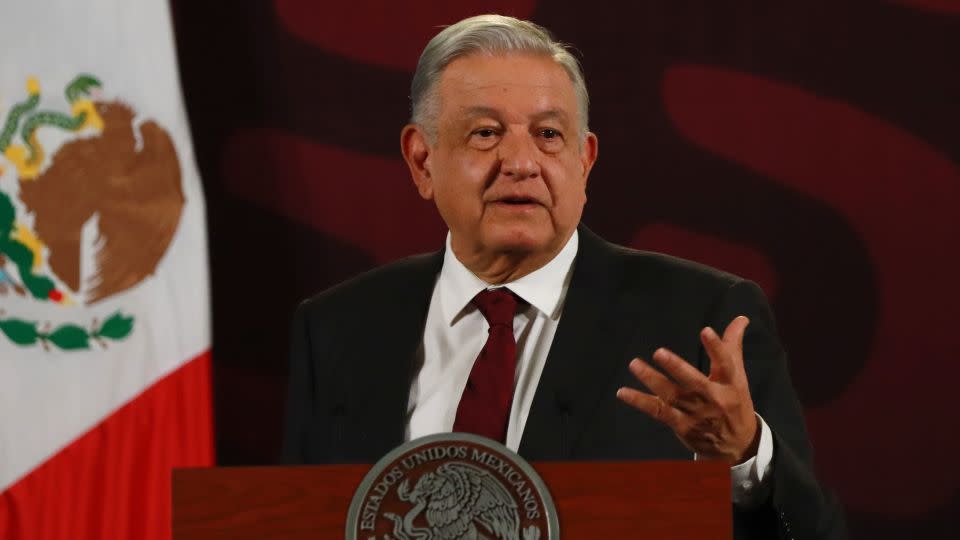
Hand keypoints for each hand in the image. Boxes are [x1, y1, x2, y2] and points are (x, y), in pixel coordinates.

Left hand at [616, 316, 759, 463]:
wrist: (737, 447)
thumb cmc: (734, 403)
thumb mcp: (737, 378)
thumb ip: (731, 347)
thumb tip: (741, 318)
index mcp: (730, 384)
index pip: (726, 364)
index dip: (716, 347)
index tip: (705, 331)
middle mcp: (714, 399)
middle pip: (695, 382)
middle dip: (677, 368)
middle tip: (659, 353)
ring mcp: (696, 414)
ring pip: (672, 396)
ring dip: (652, 380)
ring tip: (634, 364)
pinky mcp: (681, 425)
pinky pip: (658, 411)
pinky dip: (640, 402)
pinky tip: (623, 392)